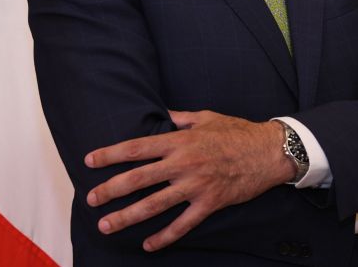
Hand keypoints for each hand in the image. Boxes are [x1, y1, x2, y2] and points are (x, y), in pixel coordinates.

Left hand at [85, 110, 294, 251]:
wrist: (268, 151)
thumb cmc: (236, 131)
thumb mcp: (205, 117)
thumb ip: (179, 118)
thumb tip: (160, 113)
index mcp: (180, 140)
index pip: (137, 148)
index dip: (110, 154)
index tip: (90, 160)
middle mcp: (183, 163)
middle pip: (138, 178)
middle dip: (111, 189)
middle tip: (91, 199)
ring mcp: (196, 185)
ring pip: (155, 204)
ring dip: (128, 216)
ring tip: (107, 225)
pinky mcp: (210, 203)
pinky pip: (183, 224)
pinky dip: (165, 236)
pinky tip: (148, 244)